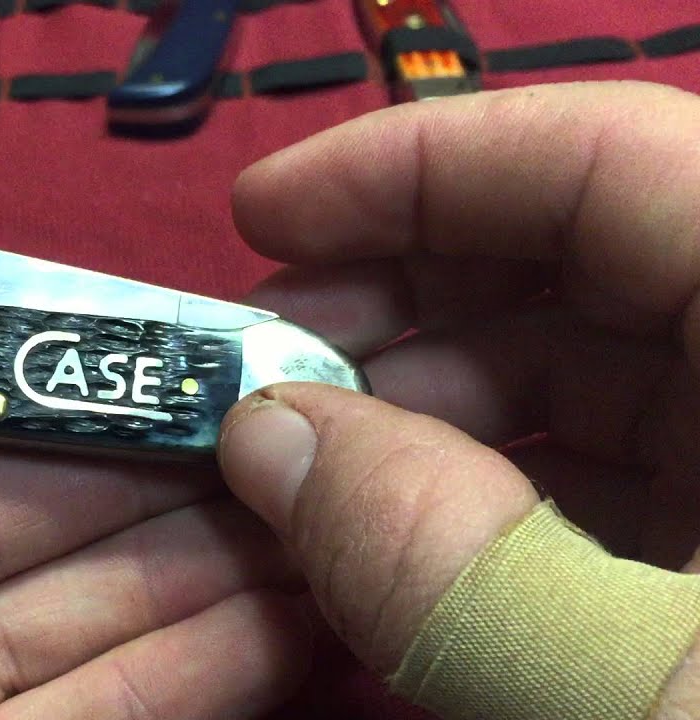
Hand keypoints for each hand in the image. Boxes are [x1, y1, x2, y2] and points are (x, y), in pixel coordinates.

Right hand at [219, 80, 699, 714]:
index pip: (622, 165)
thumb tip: (269, 437)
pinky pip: (587, 484)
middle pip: (581, 262)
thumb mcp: (644, 708)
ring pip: (574, 376)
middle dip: (396, 298)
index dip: (423, 162)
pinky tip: (373, 533)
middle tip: (257, 372)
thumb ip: (449, 567)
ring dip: (414, 405)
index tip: (263, 214)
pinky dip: (467, 495)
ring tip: (291, 465)